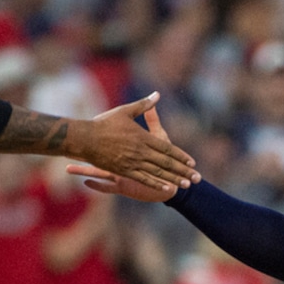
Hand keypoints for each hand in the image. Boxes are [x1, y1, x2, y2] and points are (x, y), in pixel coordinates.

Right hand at [79, 94, 197, 191]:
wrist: (85, 139)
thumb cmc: (104, 124)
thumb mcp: (125, 112)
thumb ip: (143, 106)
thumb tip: (157, 95)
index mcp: (143, 138)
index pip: (167, 148)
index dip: (180, 156)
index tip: (192, 162)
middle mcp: (141, 152)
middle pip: (166, 163)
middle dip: (182, 171)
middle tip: (197, 178)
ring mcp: (133, 163)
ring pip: (157, 173)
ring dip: (173, 179)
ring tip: (186, 185)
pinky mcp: (124, 171)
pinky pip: (143, 179)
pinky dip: (156, 184)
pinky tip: (165, 188)